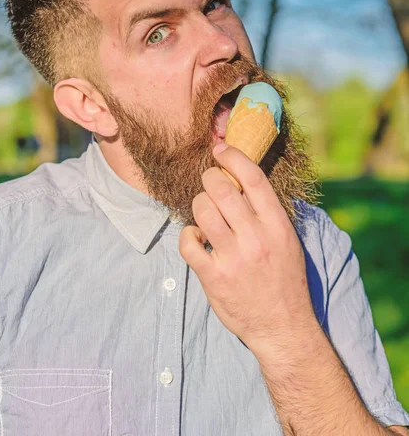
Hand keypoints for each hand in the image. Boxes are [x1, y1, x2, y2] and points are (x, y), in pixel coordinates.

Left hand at [179, 143, 316, 353]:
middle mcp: (256, 238)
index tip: (220, 150)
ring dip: (198, 204)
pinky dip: (188, 234)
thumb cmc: (285, 278)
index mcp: (277, 225)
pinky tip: (197, 237)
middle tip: (208, 182)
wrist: (283, 326)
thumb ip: (268, 212)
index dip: (233, 157)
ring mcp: (233, 258)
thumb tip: (245, 178)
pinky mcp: (214, 277)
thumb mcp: (288, 241)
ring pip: (202, 210)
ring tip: (204, 211)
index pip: (253, 178)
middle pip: (221, 189)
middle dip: (209, 178)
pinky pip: (188, 243)